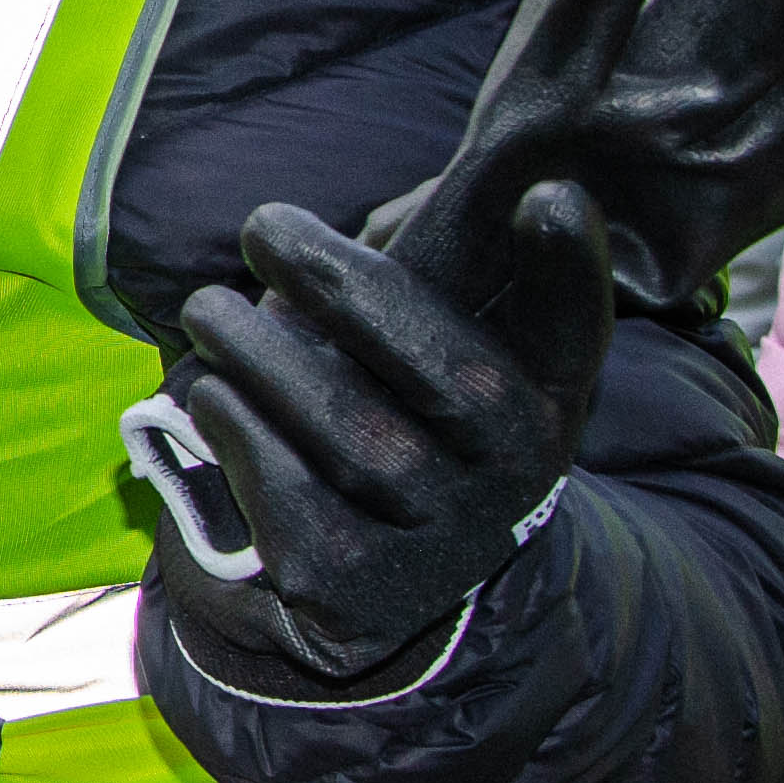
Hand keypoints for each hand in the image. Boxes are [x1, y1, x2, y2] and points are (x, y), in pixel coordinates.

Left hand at [134, 182, 611, 695]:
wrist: (381, 571)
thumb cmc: (399, 411)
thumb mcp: (442, 344)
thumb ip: (443, 265)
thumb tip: (450, 192)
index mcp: (544, 396)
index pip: (574, 327)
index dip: (571, 268)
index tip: (548, 196)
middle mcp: (514, 476)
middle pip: (450, 373)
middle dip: (342, 284)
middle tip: (264, 225)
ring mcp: (442, 542)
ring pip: (351, 431)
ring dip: (260, 353)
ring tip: (209, 310)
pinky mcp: (357, 590)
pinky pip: (286, 491)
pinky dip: (237, 429)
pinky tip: (213, 395)